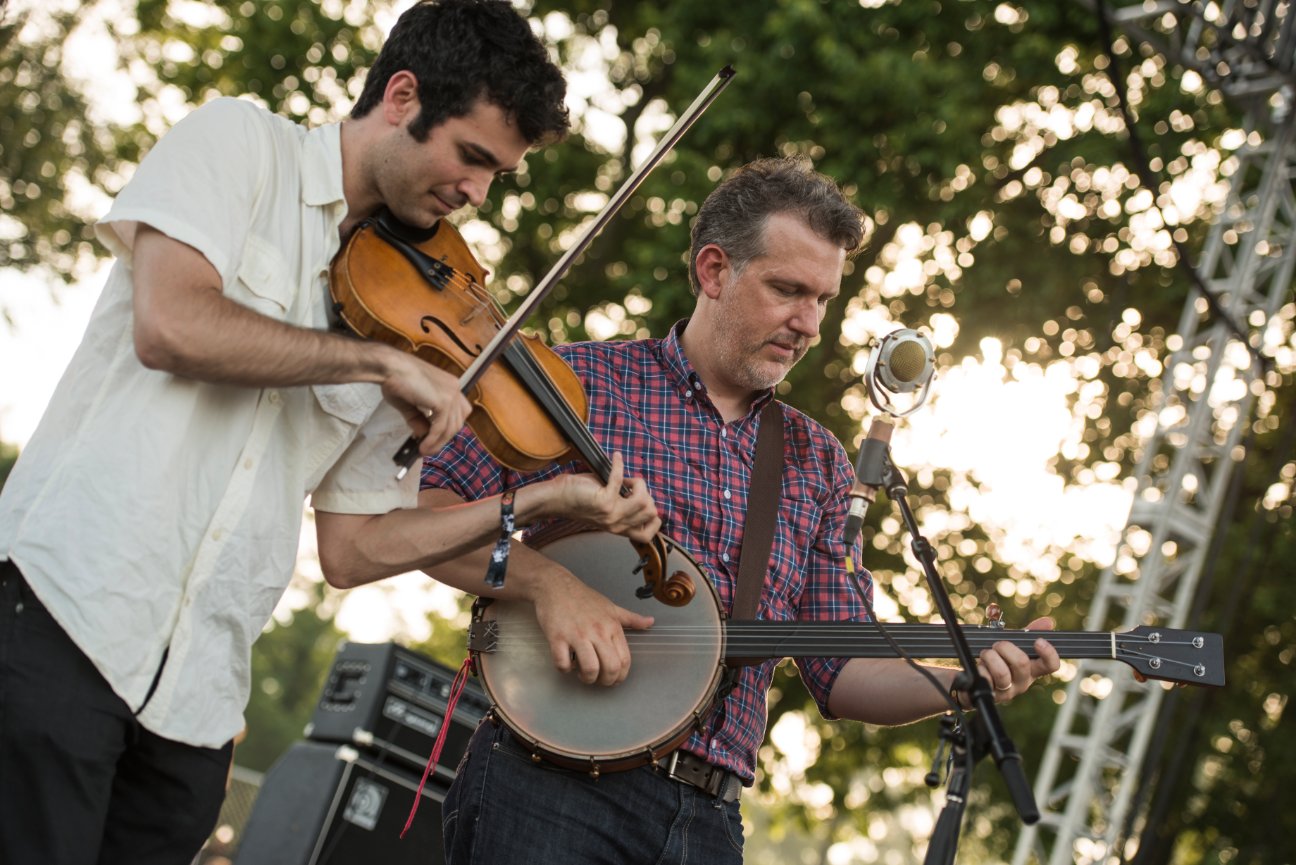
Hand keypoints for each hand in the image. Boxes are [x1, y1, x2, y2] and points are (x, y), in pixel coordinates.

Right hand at [379, 352, 470, 453]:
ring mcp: (451, 394)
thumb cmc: (395, 379)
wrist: (389, 367)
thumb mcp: (410, 404)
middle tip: (429, 448)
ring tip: (424, 451)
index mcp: (449, 385)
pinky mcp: (443, 402)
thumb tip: (424, 435)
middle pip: (458, 422)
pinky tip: (423, 447)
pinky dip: (432, 440)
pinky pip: (441, 428)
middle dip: (444, 438)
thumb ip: (419, 419)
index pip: (459, 411)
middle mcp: (454, 388)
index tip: (436, 437)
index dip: (449, 426)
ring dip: (437, 443)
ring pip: (450, 428)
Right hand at [529, 568, 654, 686]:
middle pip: (611, 668)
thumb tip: (650, 622)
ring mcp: (577, 635)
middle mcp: (597, 631)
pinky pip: (563, 663)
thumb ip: (631, 618)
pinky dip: (565, 669)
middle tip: (599, 680)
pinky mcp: (557, 637)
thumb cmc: (583, 597)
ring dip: (587, 678)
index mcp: (612, 626)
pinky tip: (566, 662)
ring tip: (583, 673)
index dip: (621, 676)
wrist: (556, 585)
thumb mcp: (611, 607)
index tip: (614, 679)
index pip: (625, 659)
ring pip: (589, 669)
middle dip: (606, 681)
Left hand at [545, 453, 660, 542]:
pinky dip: (619, 464)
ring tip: (627, 479)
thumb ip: (624, 503)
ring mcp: (611, 514)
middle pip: (651, 513)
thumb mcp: (607, 507)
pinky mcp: (604, 500)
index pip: (648, 535)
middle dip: (647, 494)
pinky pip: (620, 479)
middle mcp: (617, 525)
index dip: (652, 517)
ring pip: (644, 501)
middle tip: (632, 487)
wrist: (557, 500)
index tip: (642, 502)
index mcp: (619, 528)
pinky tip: (616, 458)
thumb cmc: (579, 499)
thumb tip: (640, 488)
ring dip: (638, 484)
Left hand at [975, 616, 1059, 702]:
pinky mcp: (990, 696)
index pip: (1051, 665)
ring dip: (989, 657)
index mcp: (1032, 670)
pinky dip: (980, 669)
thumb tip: (1048, 622)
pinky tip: (979, 668)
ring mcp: (1007, 691)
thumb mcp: (1013, 647)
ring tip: (985, 655)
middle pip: (1022, 663)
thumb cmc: (998, 661)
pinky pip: (985, 680)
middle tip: (996, 645)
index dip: (1049, 653)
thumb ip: (1028, 634)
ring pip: (1002, 672)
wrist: (975, 681)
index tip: (1038, 641)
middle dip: (1005, 647)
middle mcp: (1022, 682)